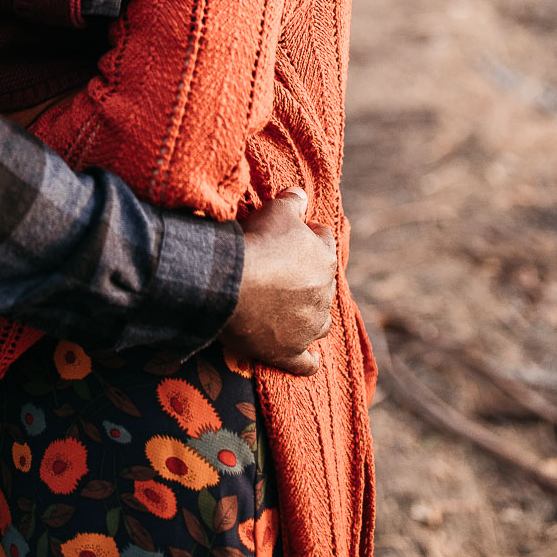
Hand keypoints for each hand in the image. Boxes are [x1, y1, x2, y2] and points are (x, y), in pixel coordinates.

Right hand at [220, 189, 334, 375]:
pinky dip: (309, 362)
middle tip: (282, 271)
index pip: (324, 242)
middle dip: (308, 276)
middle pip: (323, 283)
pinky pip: (307, 363)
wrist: (231, 283)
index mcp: (325, 259)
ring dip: (311, 316)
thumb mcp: (277, 210)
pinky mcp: (290, 352)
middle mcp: (324, 295)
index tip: (291, 235)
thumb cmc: (257, 243)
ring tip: (293, 310)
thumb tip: (301, 193)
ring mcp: (309, 327)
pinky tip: (311, 361)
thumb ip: (293, 201)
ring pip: (321, 323)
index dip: (308, 236)